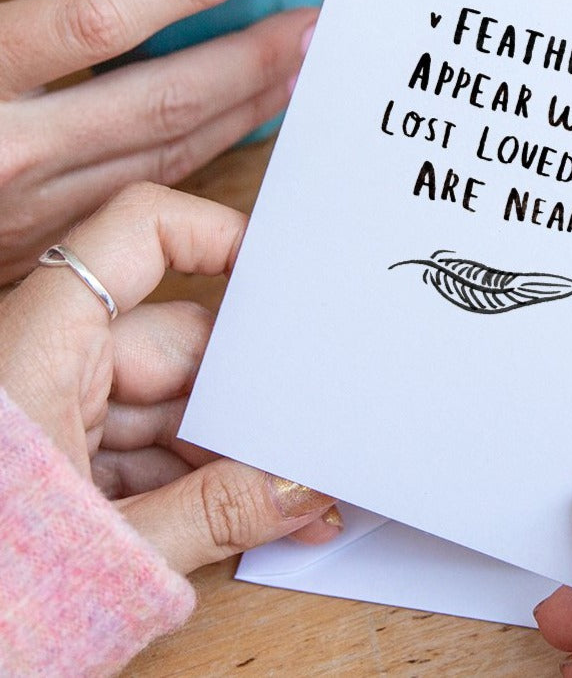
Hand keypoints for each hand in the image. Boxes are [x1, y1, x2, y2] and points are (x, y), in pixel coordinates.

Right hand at [0, 0, 317, 283]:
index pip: (94, 24)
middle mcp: (7, 152)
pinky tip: (250, 114)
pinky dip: (209, 145)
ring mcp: (37, 207)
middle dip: (251, 58)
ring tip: (304, 62)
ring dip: (247, 105)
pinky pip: (152, 182)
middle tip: (320, 19)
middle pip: (162, 99)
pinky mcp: (53, 237)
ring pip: (171, 149)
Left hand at [0, 182, 340, 573]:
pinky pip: (145, 446)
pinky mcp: (57, 456)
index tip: (284, 275)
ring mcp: (52, 410)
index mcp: (38, 350)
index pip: (136, 236)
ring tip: (294, 499)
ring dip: (230, 449)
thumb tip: (305, 487)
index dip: (216, 234)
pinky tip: (248, 514)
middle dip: (249, 393)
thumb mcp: (102, 555)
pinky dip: (195, 477)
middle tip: (316, 431)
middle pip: (177, 338)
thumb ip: (214, 515)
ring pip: (169, 401)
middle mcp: (46, 362)